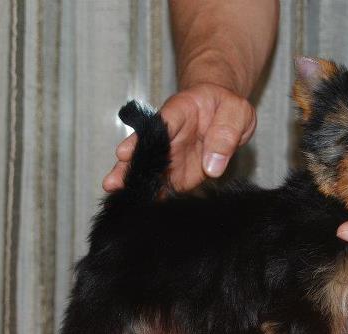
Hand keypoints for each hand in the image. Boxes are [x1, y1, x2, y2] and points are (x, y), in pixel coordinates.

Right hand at [103, 83, 256, 191]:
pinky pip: (163, 188)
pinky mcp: (178, 175)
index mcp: (180, 112)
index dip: (140, 139)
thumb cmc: (227, 107)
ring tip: (120, 200)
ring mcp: (171, 157)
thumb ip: (226, 134)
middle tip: (111, 183)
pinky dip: (154, 199)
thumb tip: (212, 166)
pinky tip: (144, 212)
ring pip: (149, 172)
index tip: (124, 152)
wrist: (226, 114)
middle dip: (127, 167)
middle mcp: (169, 136)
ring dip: (136, 187)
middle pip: (145, 151)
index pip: (159, 124)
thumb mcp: (237, 112)